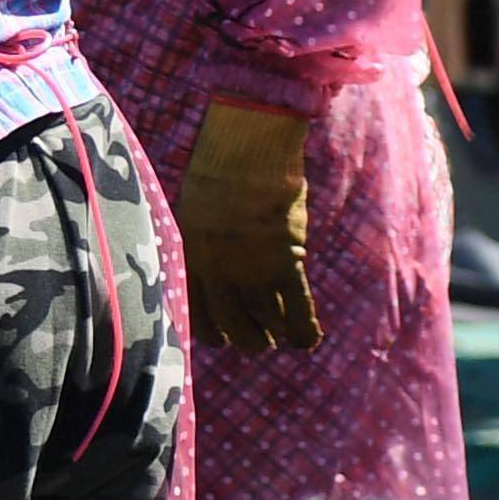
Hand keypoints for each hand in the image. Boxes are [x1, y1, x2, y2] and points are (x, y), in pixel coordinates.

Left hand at [179, 99, 321, 353]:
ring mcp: (253, 270)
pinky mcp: (286, 264)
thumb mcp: (194, 211)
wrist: (249, 156)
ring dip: (275, 333)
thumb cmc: (220, 174)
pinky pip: (297, 309)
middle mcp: (218, 272)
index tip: (219, 340)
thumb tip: (210, 267)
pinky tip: (307, 343)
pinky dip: (304, 330)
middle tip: (259, 342)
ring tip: (279, 336)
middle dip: (247, 339)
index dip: (210, 333)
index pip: (197, 314)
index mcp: (191, 259)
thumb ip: (201, 244)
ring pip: (267, 320)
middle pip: (232, 324)